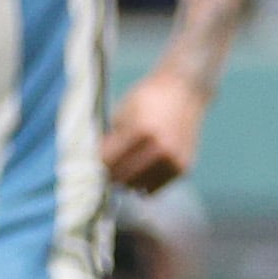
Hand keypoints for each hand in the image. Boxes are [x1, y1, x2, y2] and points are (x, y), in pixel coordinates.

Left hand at [98, 66, 205, 191]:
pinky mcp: (183, 167)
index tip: (92, 162)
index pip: (108, 160)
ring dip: (128, 181)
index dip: (96, 163)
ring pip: (138, 187)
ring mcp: (174, 160)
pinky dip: (145, 182)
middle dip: (110, 174)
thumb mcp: (124, 112)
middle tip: (105, 170)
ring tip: (124, 170)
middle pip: (122, 177)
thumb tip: (95, 164)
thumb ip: (111, 139)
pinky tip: (141, 170)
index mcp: (141, 130)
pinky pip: (155, 187)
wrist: (184, 91)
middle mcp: (161, 148)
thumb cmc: (148, 99)